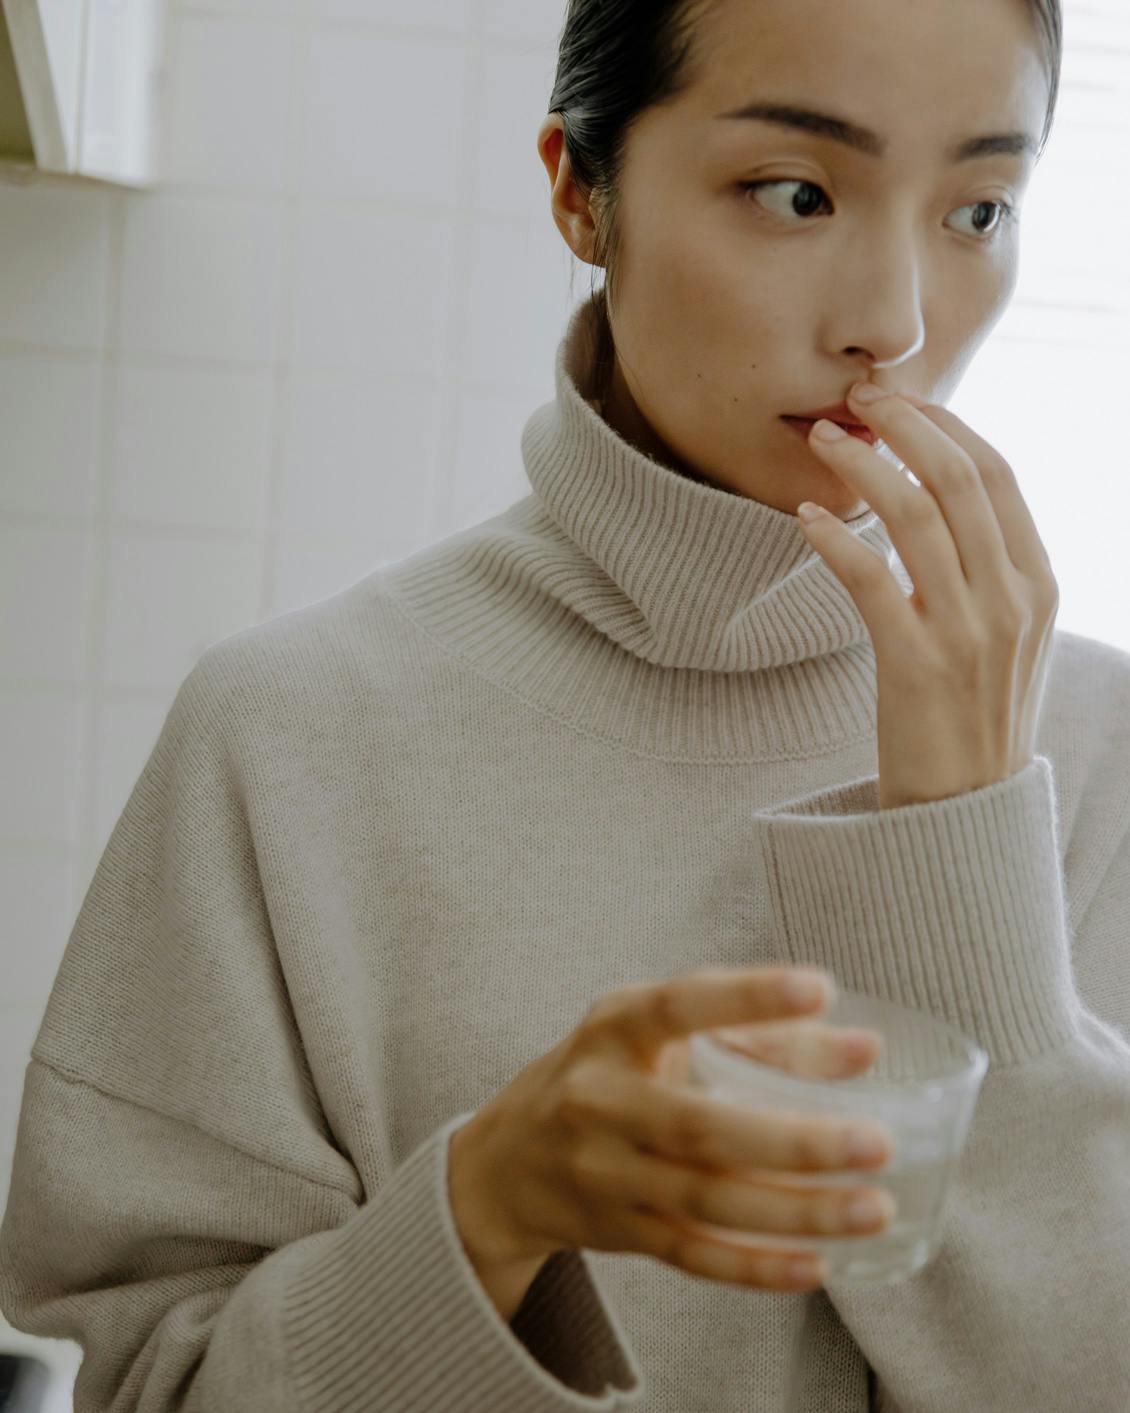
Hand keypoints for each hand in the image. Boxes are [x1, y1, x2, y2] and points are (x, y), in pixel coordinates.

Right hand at [448, 965, 897, 1296]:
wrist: (508, 1162)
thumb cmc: (609, 1074)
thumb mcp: (658, 1034)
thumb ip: (760, 1034)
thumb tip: (867, 1049)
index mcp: (613, 1028)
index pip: (679, 1006)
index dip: (749, 997)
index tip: (821, 988)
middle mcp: (599, 1098)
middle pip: (700, 1127)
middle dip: (794, 1140)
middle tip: (877, 1142)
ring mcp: (603, 1173)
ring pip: (705, 1202)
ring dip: (795, 1211)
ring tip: (873, 1207)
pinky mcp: (617, 1232)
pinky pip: (692, 1257)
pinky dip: (755, 1268)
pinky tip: (817, 1266)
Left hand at [797, 382, 1059, 809]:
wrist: (965, 808)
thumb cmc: (973, 714)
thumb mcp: (1007, 636)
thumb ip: (988, 570)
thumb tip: (938, 497)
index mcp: (1040, 584)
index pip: (997, 474)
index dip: (945, 425)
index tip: (900, 401)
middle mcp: (1012, 600)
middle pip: (958, 478)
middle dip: (904, 424)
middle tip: (855, 399)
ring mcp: (968, 633)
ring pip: (913, 516)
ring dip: (861, 466)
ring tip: (822, 441)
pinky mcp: (915, 666)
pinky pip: (871, 578)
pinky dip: (835, 538)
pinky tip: (806, 516)